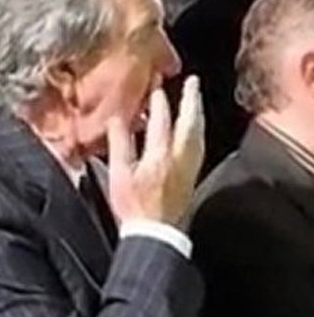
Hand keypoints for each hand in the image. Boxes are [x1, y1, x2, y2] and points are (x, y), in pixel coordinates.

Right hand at [107, 76, 203, 226]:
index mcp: (160, 154)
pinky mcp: (192, 176)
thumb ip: (119, 144)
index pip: (161, 119)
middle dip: (191, 100)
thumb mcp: (119, 174)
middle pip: (190, 122)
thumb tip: (117, 120)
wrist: (156, 233)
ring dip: (197, 114)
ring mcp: (190, 167)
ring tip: (196, 101)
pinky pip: (199, 145)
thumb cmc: (134, 207)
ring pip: (198, 133)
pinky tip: (194, 130)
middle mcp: (180, 157)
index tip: (156, 83)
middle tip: (192, 82)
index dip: (159, 100)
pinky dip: (197, 131)